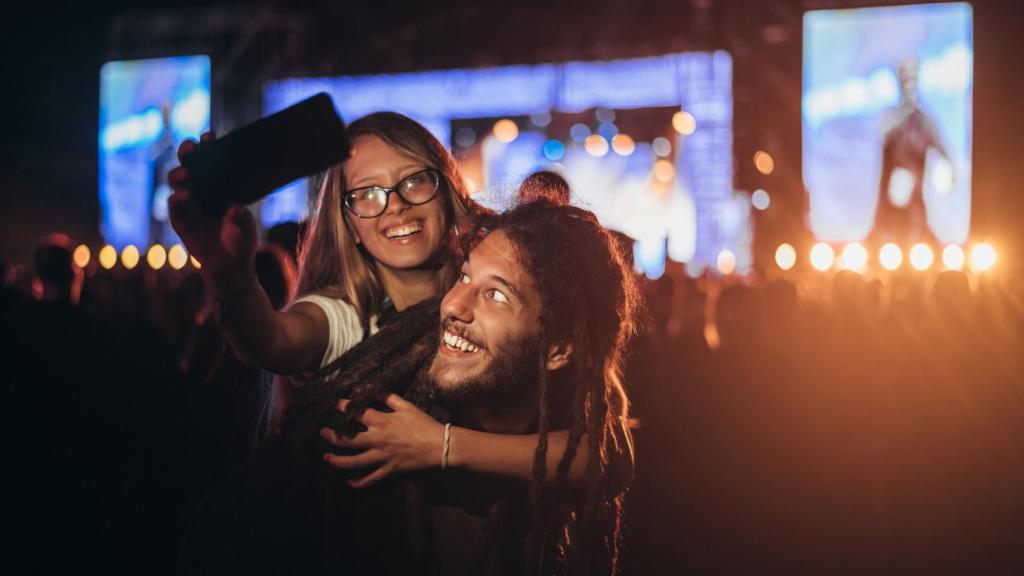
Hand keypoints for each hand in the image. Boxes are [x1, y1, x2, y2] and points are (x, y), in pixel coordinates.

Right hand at [167, 133, 257, 297]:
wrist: (231, 268)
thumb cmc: (241, 242)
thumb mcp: (247, 229)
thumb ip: (242, 219)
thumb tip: (236, 209)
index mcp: (220, 185)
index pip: (212, 159)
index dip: (209, 145)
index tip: (210, 136)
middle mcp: (202, 189)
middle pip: (189, 163)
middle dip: (187, 152)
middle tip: (191, 148)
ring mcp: (189, 203)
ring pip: (177, 180)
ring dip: (179, 174)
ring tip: (186, 175)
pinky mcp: (180, 219)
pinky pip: (174, 205)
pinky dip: (177, 199)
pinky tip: (183, 196)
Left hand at [321, 394, 444, 487]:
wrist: (439, 445)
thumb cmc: (424, 424)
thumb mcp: (407, 406)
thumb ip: (389, 398)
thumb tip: (374, 391)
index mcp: (382, 422)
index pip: (356, 413)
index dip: (343, 407)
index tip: (334, 404)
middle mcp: (378, 439)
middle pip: (348, 439)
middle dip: (332, 436)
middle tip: (322, 432)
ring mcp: (383, 456)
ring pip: (355, 462)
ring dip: (338, 460)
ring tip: (326, 458)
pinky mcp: (389, 469)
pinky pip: (372, 478)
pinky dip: (360, 482)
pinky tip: (350, 483)